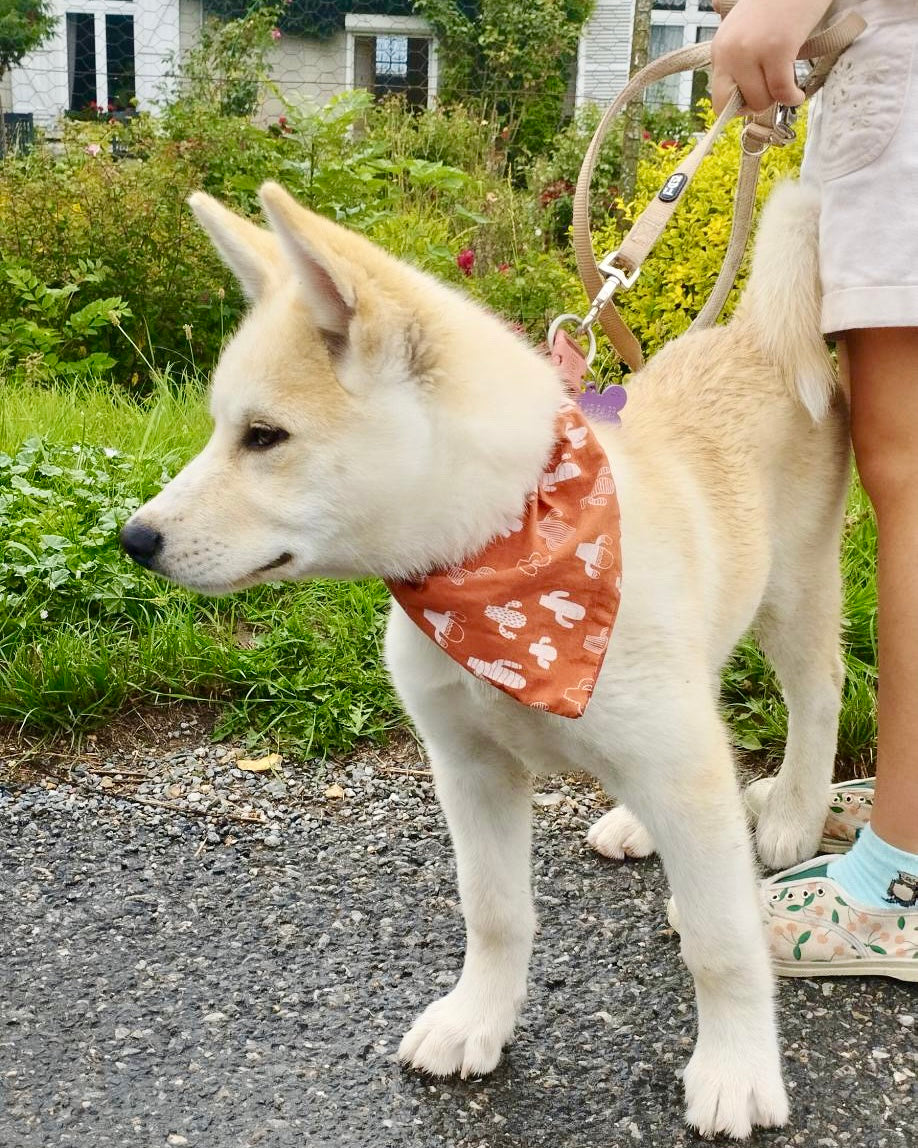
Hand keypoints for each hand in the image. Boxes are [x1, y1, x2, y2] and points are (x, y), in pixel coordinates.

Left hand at [710, 0, 834, 113]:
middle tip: (773, 92)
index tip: (754, 100)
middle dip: (757, 105)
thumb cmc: (776, 5)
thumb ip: (737, 61)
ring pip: (760, 100)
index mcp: (720, 49)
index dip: (738, 107)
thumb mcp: (744, 33)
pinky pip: (781, 91)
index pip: (718, 97)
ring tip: (788, 87)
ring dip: (777, 99)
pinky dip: (792, 98)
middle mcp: (731, 51)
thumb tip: (741, 98)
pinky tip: (798, 95)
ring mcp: (753, 50)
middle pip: (737, 104)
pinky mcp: (777, 49)